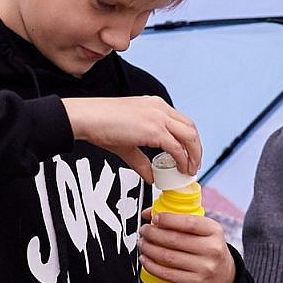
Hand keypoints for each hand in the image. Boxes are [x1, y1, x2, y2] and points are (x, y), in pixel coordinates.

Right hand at [62, 96, 200, 180]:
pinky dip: (182, 160)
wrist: (86, 118)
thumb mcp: (127, 143)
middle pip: (190, 128)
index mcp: (155, 105)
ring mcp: (158, 117)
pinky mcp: (154, 129)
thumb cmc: (100, 125)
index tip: (189, 155)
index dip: (189, 140)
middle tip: (193, 165)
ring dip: (193, 155)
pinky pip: (177, 147)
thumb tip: (151, 177)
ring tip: (189, 170)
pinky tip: (180, 170)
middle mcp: (160, 108)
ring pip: (189, 136)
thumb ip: (142, 160)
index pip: (182, 122)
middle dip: (196, 149)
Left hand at [138, 211, 236, 282]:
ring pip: (168, 257)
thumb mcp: (204, 230)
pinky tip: (146, 259)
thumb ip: (179, 219)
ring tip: (143, 244)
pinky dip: (152, 266)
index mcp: (214, 231)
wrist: (224, 276)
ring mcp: (204, 267)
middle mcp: (212, 249)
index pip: (189, 222)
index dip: (168, 220)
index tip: (154, 218)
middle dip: (153, 234)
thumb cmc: (209, 248)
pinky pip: (167, 274)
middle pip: (174, 240)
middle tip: (144, 231)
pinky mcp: (196, 282)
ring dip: (149, 249)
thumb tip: (148, 213)